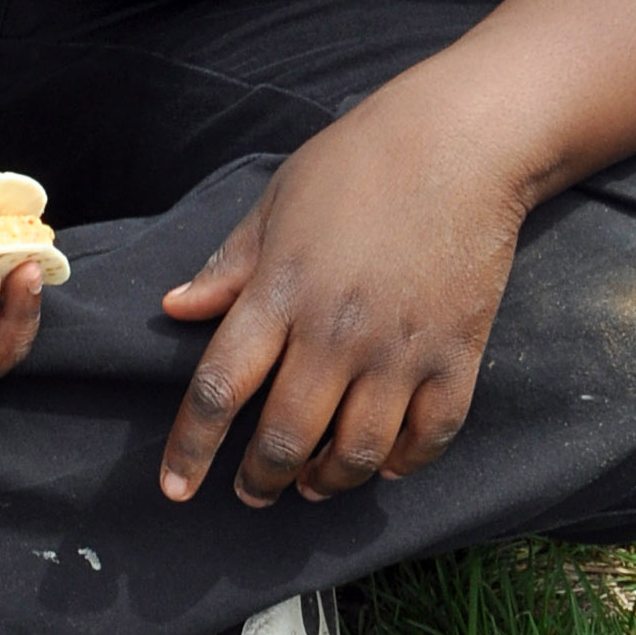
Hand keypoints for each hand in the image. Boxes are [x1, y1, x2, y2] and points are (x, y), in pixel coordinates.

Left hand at [157, 80, 522, 507]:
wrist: (460, 142)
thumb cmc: (357, 163)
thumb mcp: (275, 203)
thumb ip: (229, 266)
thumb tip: (175, 309)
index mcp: (280, 292)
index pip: (218, 390)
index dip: (191, 448)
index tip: (175, 488)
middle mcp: (335, 332)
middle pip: (285, 437)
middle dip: (259, 480)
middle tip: (251, 492)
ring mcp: (400, 349)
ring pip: (357, 453)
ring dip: (327, 482)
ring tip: (311, 485)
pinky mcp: (457, 354)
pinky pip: (429, 437)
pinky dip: (404, 464)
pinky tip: (385, 466)